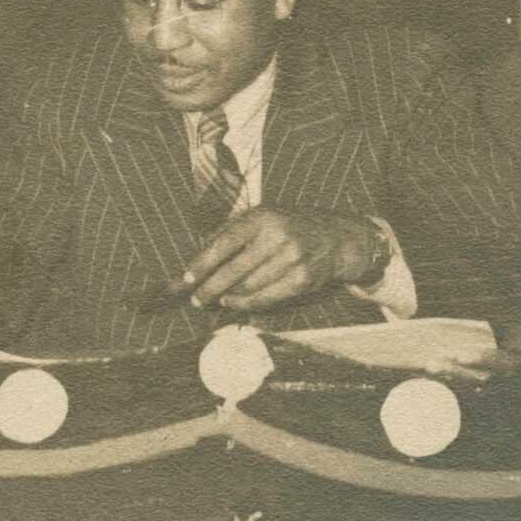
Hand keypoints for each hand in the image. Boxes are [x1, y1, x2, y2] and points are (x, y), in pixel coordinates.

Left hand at [178, 208, 387, 313]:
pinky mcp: (304, 279)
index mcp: (262, 216)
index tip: (186, 279)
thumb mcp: (260, 217)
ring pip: (249, 287)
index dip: (202, 263)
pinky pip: (267, 298)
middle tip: (196, 299)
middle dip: (210, 288)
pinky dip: (246, 304)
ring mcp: (293, 258)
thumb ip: (229, 232)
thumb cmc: (286, 227)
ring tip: (213, 300)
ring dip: (227, 297)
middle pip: (235, 270)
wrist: (334, 237)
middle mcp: (279, 235)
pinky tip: (233, 304)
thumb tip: (198, 257)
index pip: (224, 242)